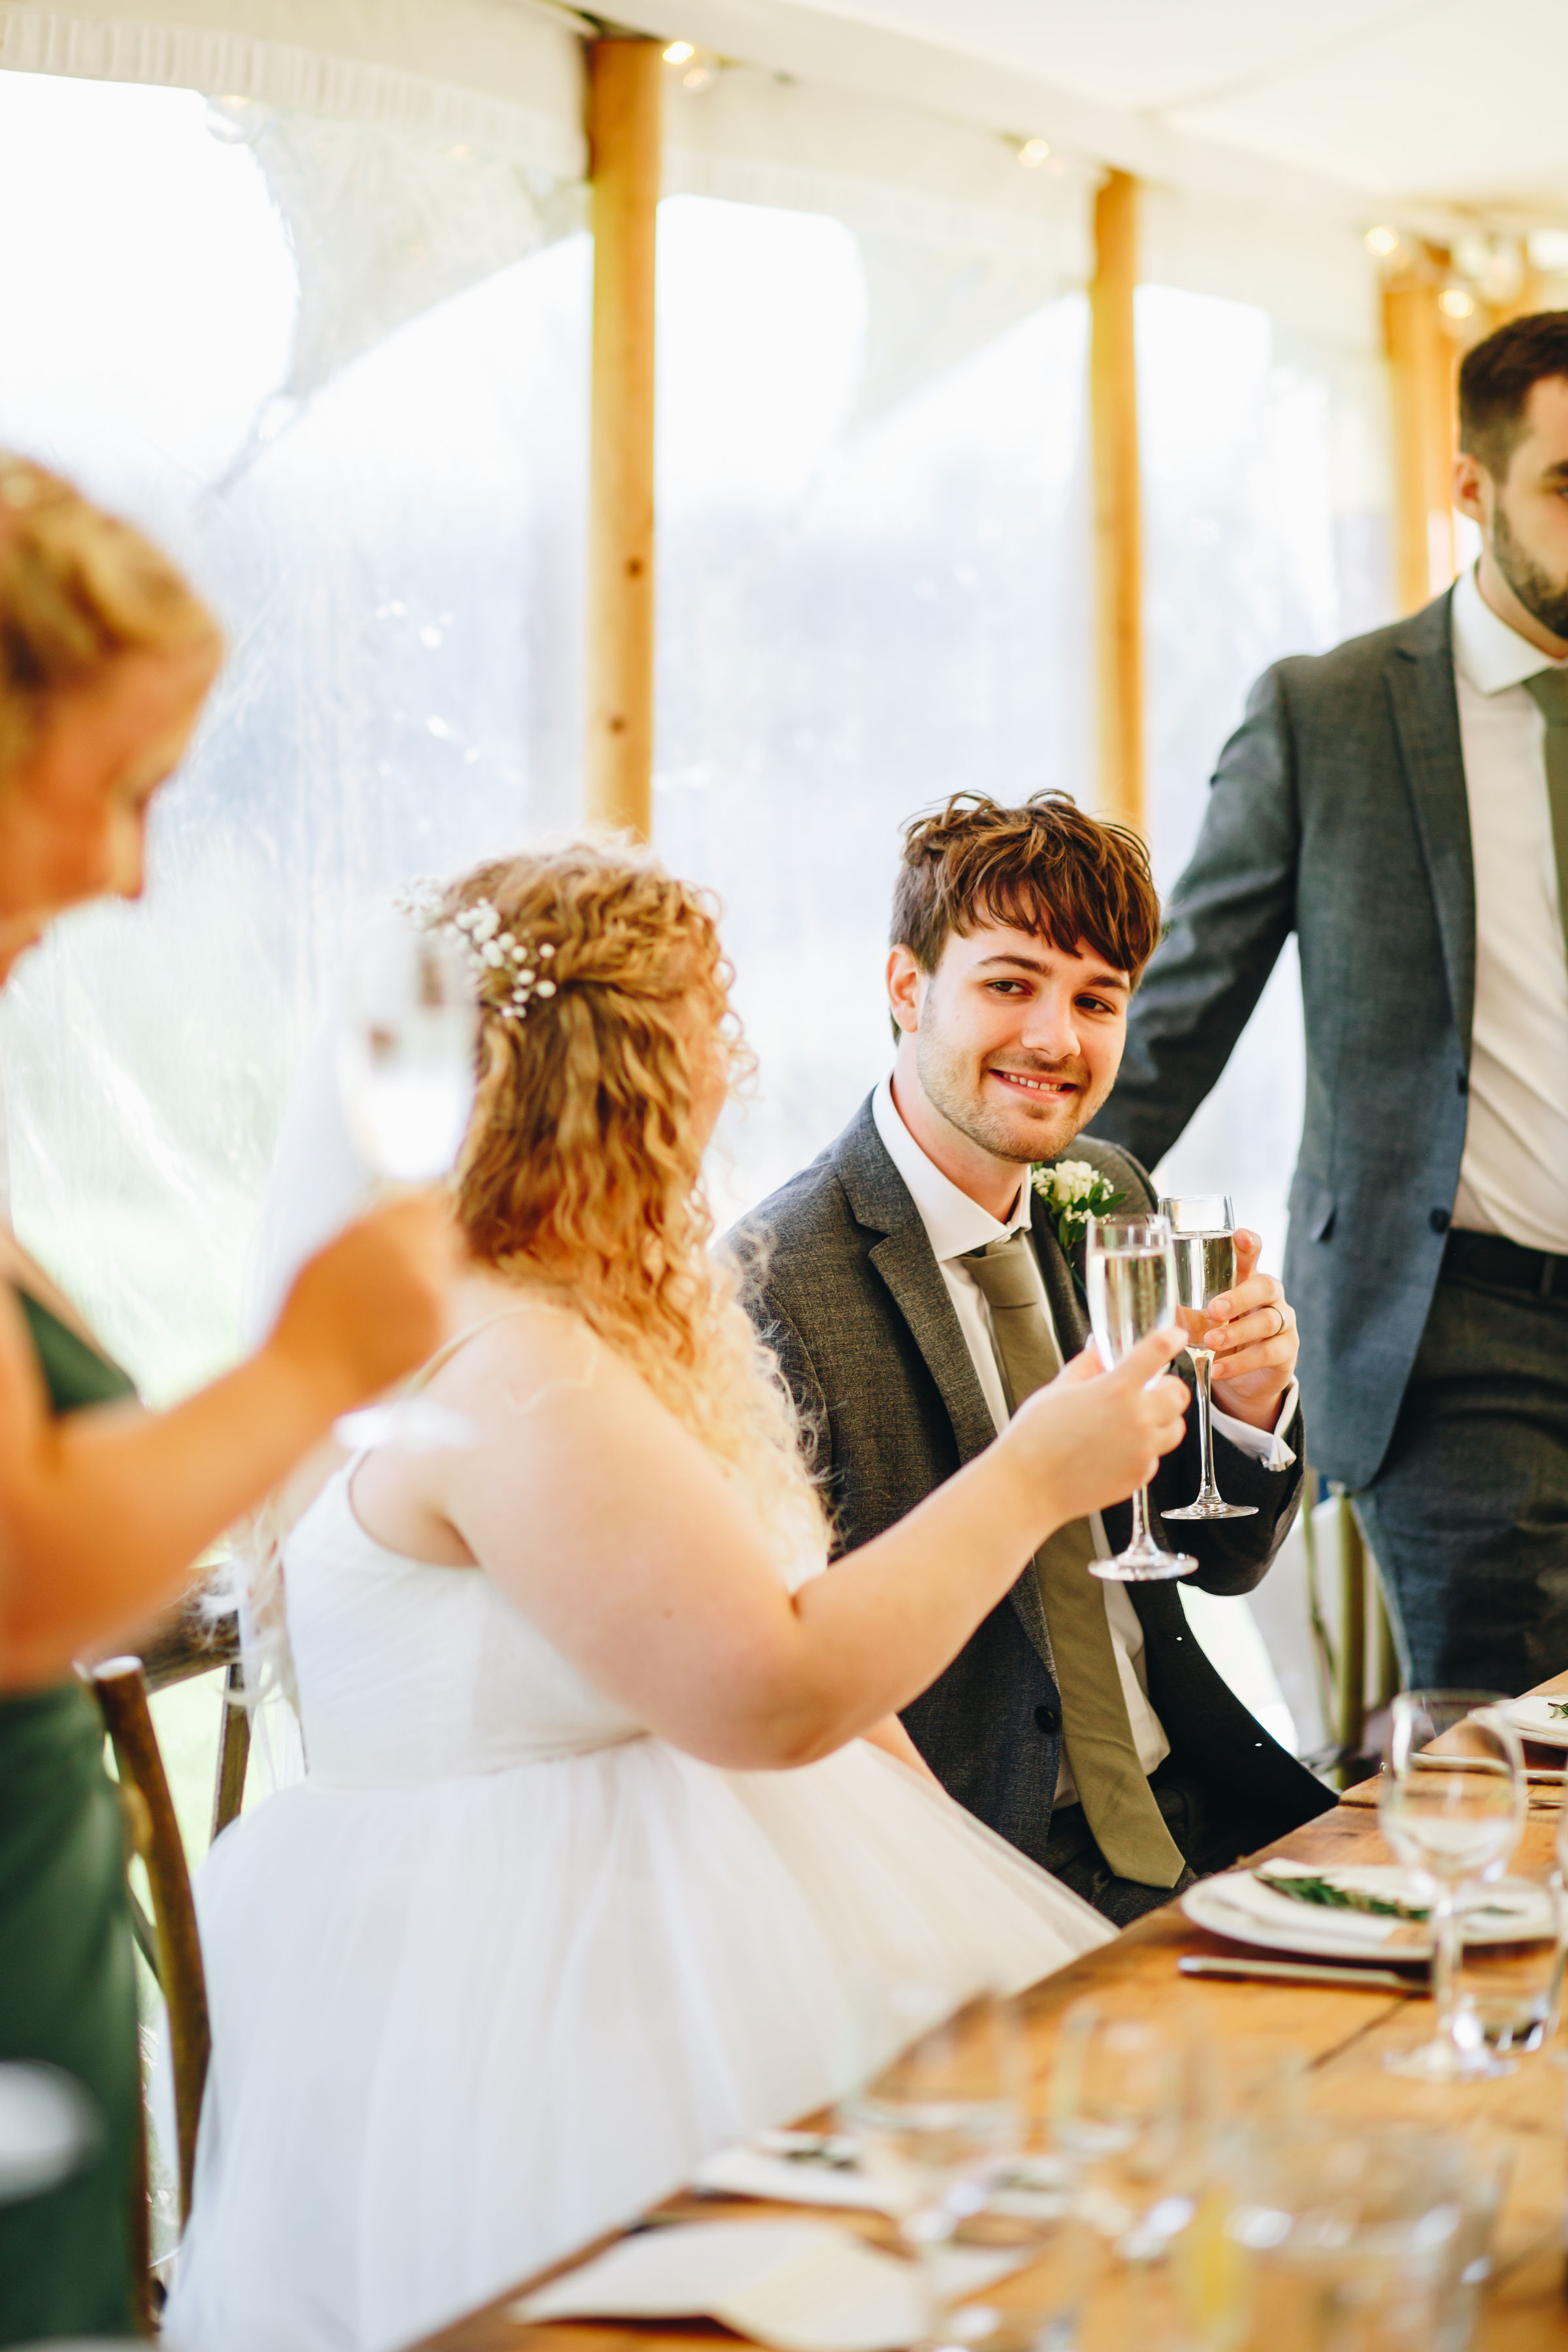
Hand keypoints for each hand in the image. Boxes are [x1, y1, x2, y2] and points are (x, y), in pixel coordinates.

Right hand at [266, 1193, 453, 1417]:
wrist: (310, 1374)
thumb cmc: (308, 1314)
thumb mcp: (328, 1252)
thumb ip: (370, 1225)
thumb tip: (404, 1205)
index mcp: (381, 1232)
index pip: (428, 1203)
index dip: (418, 1213)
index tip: (410, 1223)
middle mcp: (414, 1258)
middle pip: (445, 1233)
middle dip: (426, 1243)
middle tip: (398, 1265)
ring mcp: (432, 1296)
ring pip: (448, 1270)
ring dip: (428, 1277)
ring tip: (386, 1302)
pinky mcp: (439, 1328)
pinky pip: (445, 1305)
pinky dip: (427, 1310)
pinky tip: (393, 1326)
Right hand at [1009, 1326, 1187, 1527]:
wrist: (1028, 1487)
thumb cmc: (1035, 1438)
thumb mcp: (1057, 1390)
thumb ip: (1086, 1367)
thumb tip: (1098, 1351)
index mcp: (1115, 1389)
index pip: (1157, 1351)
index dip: (1171, 1338)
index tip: (1175, 1335)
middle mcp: (1136, 1418)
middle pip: (1179, 1394)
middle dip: (1168, 1388)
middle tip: (1152, 1389)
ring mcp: (1141, 1450)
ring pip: (1174, 1428)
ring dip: (1162, 1420)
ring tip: (1134, 1422)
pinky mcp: (1139, 1476)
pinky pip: (1154, 1457)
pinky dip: (1143, 1450)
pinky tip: (1116, 1450)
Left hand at [1199, 1230, 1297, 1430]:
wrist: (1244, 1379)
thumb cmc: (1221, 1337)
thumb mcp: (1204, 1321)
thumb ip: (1187, 1308)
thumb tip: (1156, 1301)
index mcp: (1247, 1280)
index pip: (1253, 1255)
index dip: (1249, 1244)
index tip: (1239, 1235)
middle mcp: (1270, 1297)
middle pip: (1265, 1286)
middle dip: (1238, 1296)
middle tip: (1213, 1310)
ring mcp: (1283, 1323)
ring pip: (1267, 1321)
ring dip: (1236, 1332)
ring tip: (1210, 1342)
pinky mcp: (1287, 1351)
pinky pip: (1268, 1353)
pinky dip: (1240, 1363)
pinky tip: (1218, 1368)